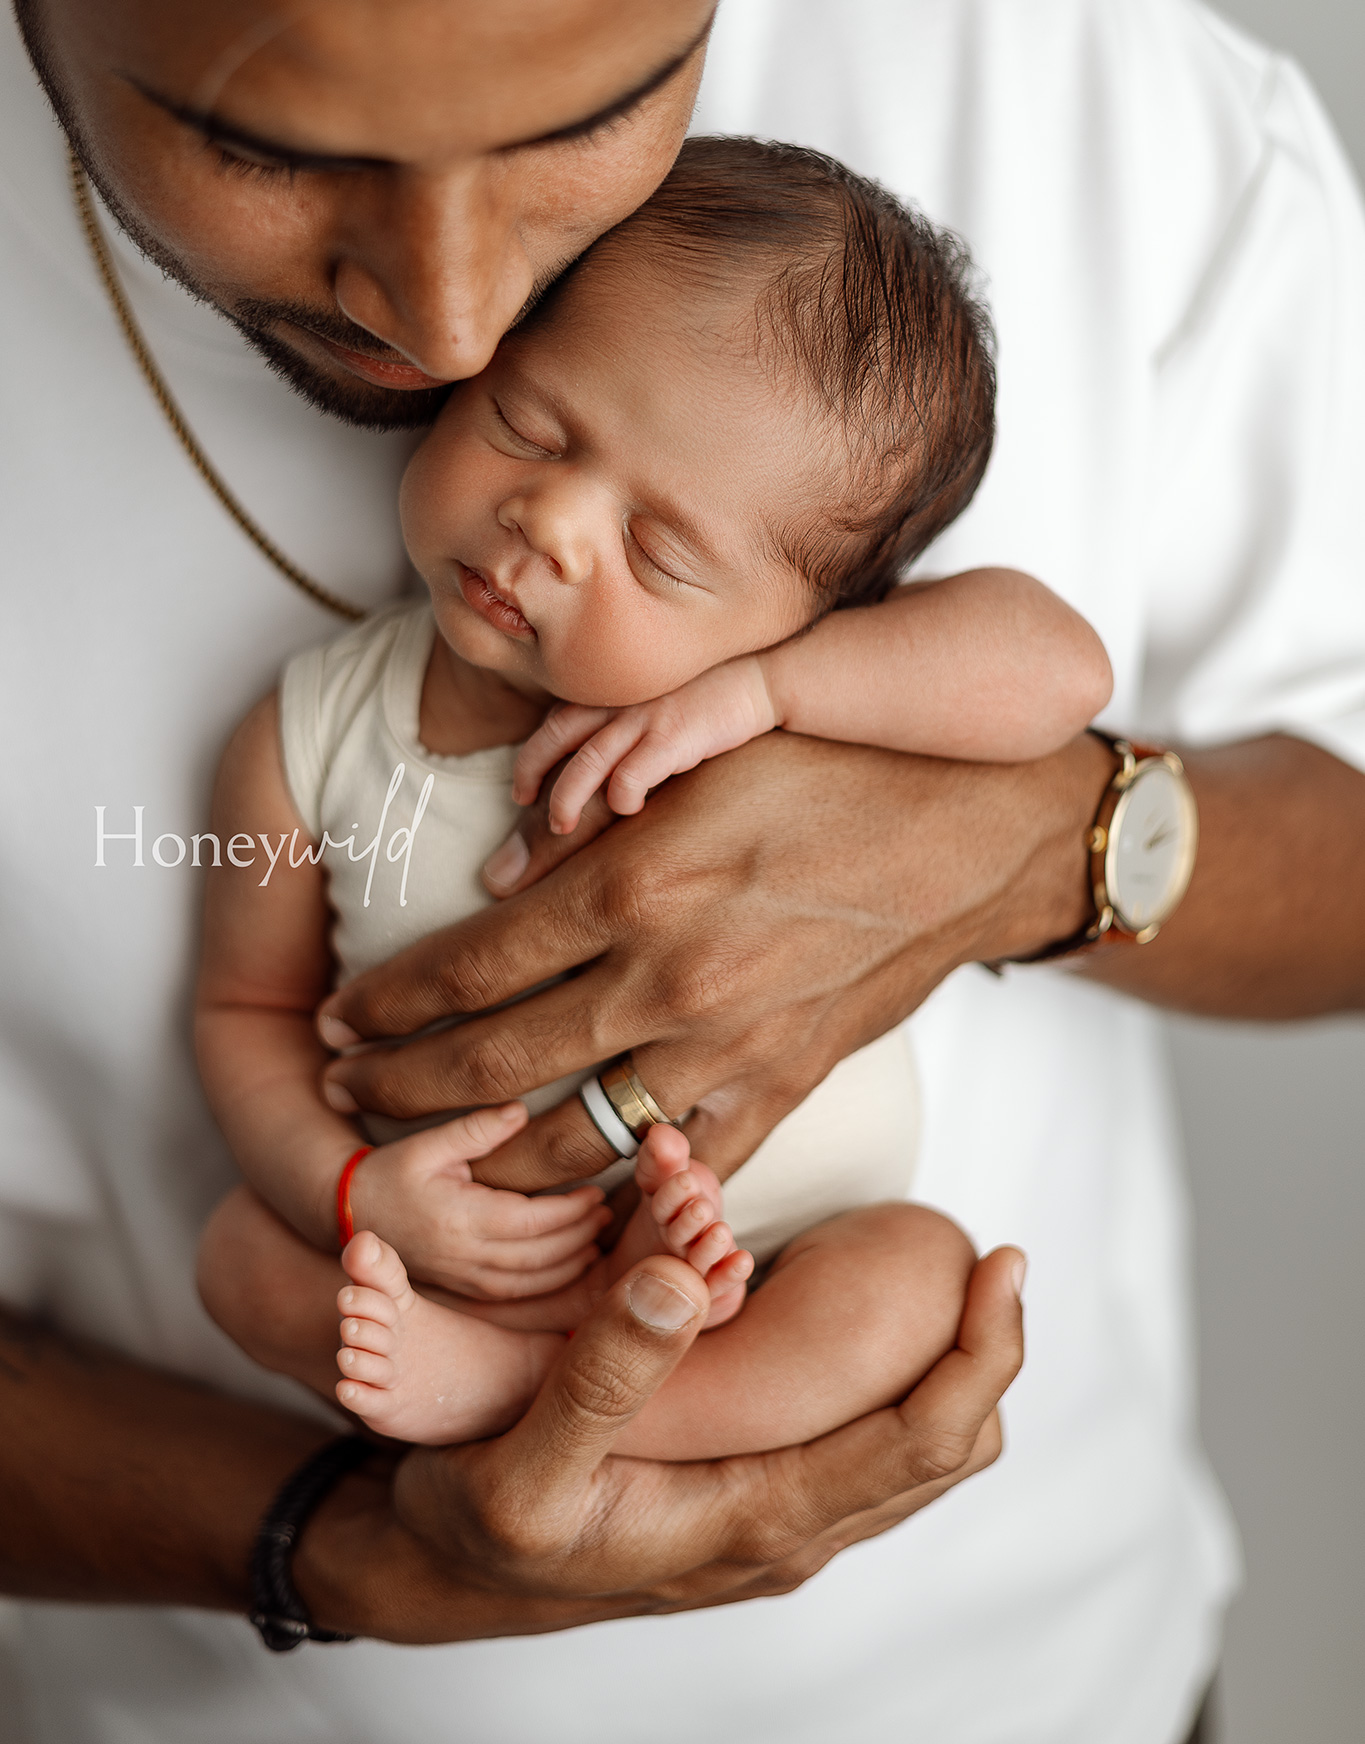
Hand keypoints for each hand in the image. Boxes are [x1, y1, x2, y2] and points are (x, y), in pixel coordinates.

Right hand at [294, 1244, 1026, 1641]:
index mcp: (751, 1519)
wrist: (438, 1569)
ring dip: (948, 1373)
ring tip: (955, 1280)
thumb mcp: (520, 1458)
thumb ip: (600, 1375)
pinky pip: (860, 1449)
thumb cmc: (476, 1520)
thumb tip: (679, 1280)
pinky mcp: (749, 1499)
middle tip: (995, 1257)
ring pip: (911, 1455)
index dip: (981, 1353)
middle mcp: (783, 1530)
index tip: (1002, 1264)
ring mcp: (771, 1520)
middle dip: (987, 1356)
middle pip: (944, 1451)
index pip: (920, 1442)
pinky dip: (896, 1385)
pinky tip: (874, 1323)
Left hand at [317, 730, 1108, 1194]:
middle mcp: (667, 978)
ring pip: (573, 1142)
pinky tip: (571, 1203)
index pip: (468, 964)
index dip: (387, 1002)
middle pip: (493, 1063)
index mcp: (633, 882)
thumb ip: (591, 814)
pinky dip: (618, 1196)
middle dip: (401, 1087)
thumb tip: (498, 880)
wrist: (974, 830)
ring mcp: (728, 1048)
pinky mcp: (784, 1089)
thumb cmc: (831, 773)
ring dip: (487, 1161)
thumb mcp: (702, 757)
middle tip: (347, 1091)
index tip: (340, 1018)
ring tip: (434, 1162)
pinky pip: (683, 1171)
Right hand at [347, 1104, 610, 1297]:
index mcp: (461, 1218)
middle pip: (540, 1255)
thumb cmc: (390, 1172)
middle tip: (606, 1213)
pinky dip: (548, 1283)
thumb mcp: (428, 1143)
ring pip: (532, 1281)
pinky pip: (516, 1294)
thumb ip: (476, 1129)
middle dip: (579, 1236)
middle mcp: (466, 1255)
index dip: (570, 1210)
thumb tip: (520, 1111)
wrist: (349, 1212)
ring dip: (570, 1262)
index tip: (596, 1191)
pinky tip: (568, 1264)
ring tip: (595, 1236)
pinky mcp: (464, 1288)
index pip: (532, 1222)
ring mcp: (464, 1277)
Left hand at [512, 654, 776, 833]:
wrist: (759, 678)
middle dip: (530, 772)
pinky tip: (629, 809)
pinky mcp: (672, 737)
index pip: (554, 722)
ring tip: (560, 825)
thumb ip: (622, 724)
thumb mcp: (654, 702)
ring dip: (565, 799)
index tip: (523, 786)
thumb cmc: (707, 698)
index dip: (531, 754)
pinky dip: (621, 798)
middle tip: (522, 803)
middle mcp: (618, 702)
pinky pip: (631, 774)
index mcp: (611, 692)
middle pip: (554, 736)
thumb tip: (595, 766)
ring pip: (584, 763)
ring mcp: (643, 719)